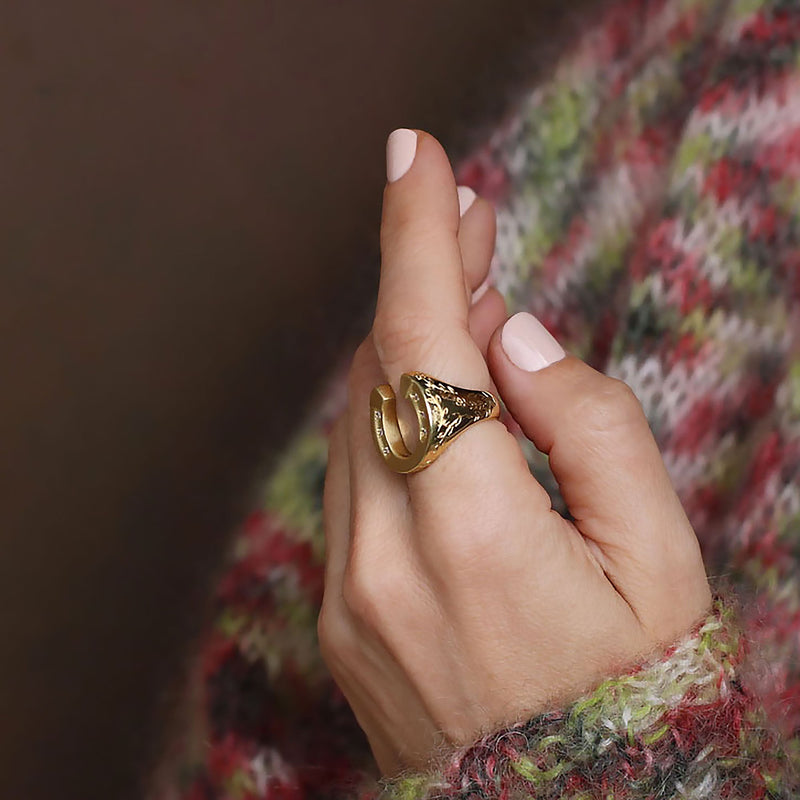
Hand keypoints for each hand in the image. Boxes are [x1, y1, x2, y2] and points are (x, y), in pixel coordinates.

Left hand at [318, 129, 710, 775]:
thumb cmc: (633, 697)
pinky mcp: (340, 612)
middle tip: (468, 222)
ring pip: (361, 418)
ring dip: (409, 344)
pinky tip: (437, 392)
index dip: (415, 238)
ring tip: (467, 299)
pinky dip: (391, 415)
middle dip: (423, 281)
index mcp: (476, 540)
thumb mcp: (660, 563)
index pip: (423, 344)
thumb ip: (591, 432)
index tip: (417, 159)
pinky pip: (355, 476)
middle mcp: (387, 561)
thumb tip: (513, 338)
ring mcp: (350, 591)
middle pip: (384, 370)